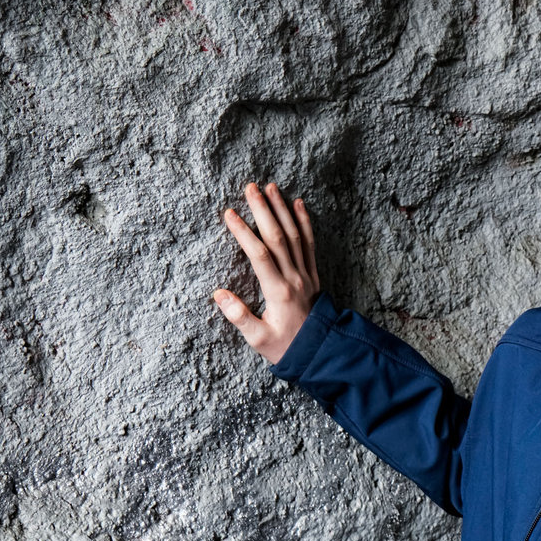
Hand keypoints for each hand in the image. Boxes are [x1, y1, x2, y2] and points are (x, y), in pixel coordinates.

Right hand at [213, 181, 320, 363]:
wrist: (321, 352)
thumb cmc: (285, 347)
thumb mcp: (259, 339)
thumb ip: (239, 317)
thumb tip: (219, 295)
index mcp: (278, 292)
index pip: (259, 255)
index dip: (244, 233)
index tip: (229, 214)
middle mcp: (294, 278)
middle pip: (278, 238)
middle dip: (263, 211)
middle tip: (250, 188)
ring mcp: (306, 274)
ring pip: (295, 235)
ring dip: (282, 210)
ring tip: (271, 187)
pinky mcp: (313, 274)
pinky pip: (309, 243)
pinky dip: (305, 222)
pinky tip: (298, 204)